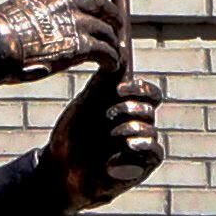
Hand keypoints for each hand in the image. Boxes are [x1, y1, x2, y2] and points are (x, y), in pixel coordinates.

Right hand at [0, 0, 124, 80]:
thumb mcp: (5, 21)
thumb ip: (19, 23)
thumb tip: (6, 36)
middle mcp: (63, 5)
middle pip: (98, 4)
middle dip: (111, 14)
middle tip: (119, 24)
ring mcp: (74, 24)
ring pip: (105, 30)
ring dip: (113, 42)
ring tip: (118, 52)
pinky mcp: (80, 46)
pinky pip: (104, 51)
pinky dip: (111, 59)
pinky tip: (113, 66)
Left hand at [48, 70, 163, 208]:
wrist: (59, 167)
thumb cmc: (73, 134)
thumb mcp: (89, 100)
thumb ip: (107, 78)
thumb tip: (121, 47)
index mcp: (127, 108)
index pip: (150, 93)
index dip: (140, 88)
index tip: (119, 89)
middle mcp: (136, 125)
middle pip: (150, 109)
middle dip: (129, 108)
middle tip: (108, 115)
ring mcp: (139, 147)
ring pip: (151, 129)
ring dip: (130, 129)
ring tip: (111, 135)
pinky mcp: (141, 168)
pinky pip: (156, 152)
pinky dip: (139, 148)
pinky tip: (120, 150)